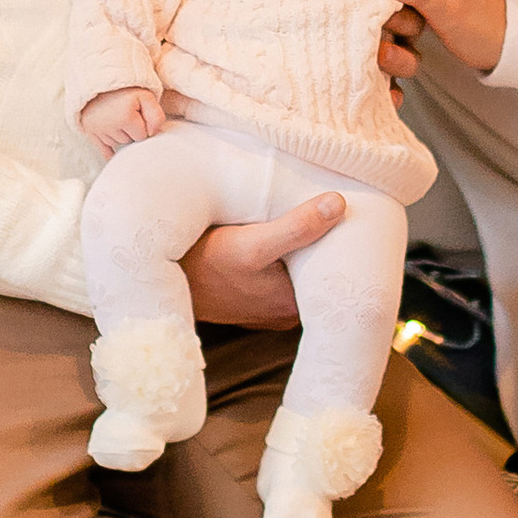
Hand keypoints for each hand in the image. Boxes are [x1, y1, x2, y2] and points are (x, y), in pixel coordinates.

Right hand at [80, 86, 165, 151]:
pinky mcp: (89, 130)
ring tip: (118, 118)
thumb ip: (156, 115)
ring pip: (117, 144)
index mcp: (126, 116)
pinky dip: (109, 150)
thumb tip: (152, 133)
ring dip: (120, 135)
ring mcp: (98, 129)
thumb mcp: (146, 95)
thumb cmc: (126, 87)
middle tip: (128, 114)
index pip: (143, 135)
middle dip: (131, 131)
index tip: (139, 113)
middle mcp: (110, 125)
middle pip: (129, 141)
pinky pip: (103, 151)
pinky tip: (113, 149)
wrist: (100, 77)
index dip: (143, 125)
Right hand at [182, 196, 346, 328]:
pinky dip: (284, 260)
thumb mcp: (253, 243)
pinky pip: (280, 278)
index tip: (356, 224)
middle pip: (320, 278)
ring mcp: (267, 308)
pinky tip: (280, 236)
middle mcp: (284, 312)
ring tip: (314, 218)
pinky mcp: (252, 299)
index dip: (348, 251)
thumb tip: (338, 204)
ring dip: (304, 253)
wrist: (161, 276)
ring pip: (300, 277)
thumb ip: (296, 226)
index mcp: (294, 305)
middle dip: (328, 249)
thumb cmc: (205, 264)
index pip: (337, 281)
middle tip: (339, 213)